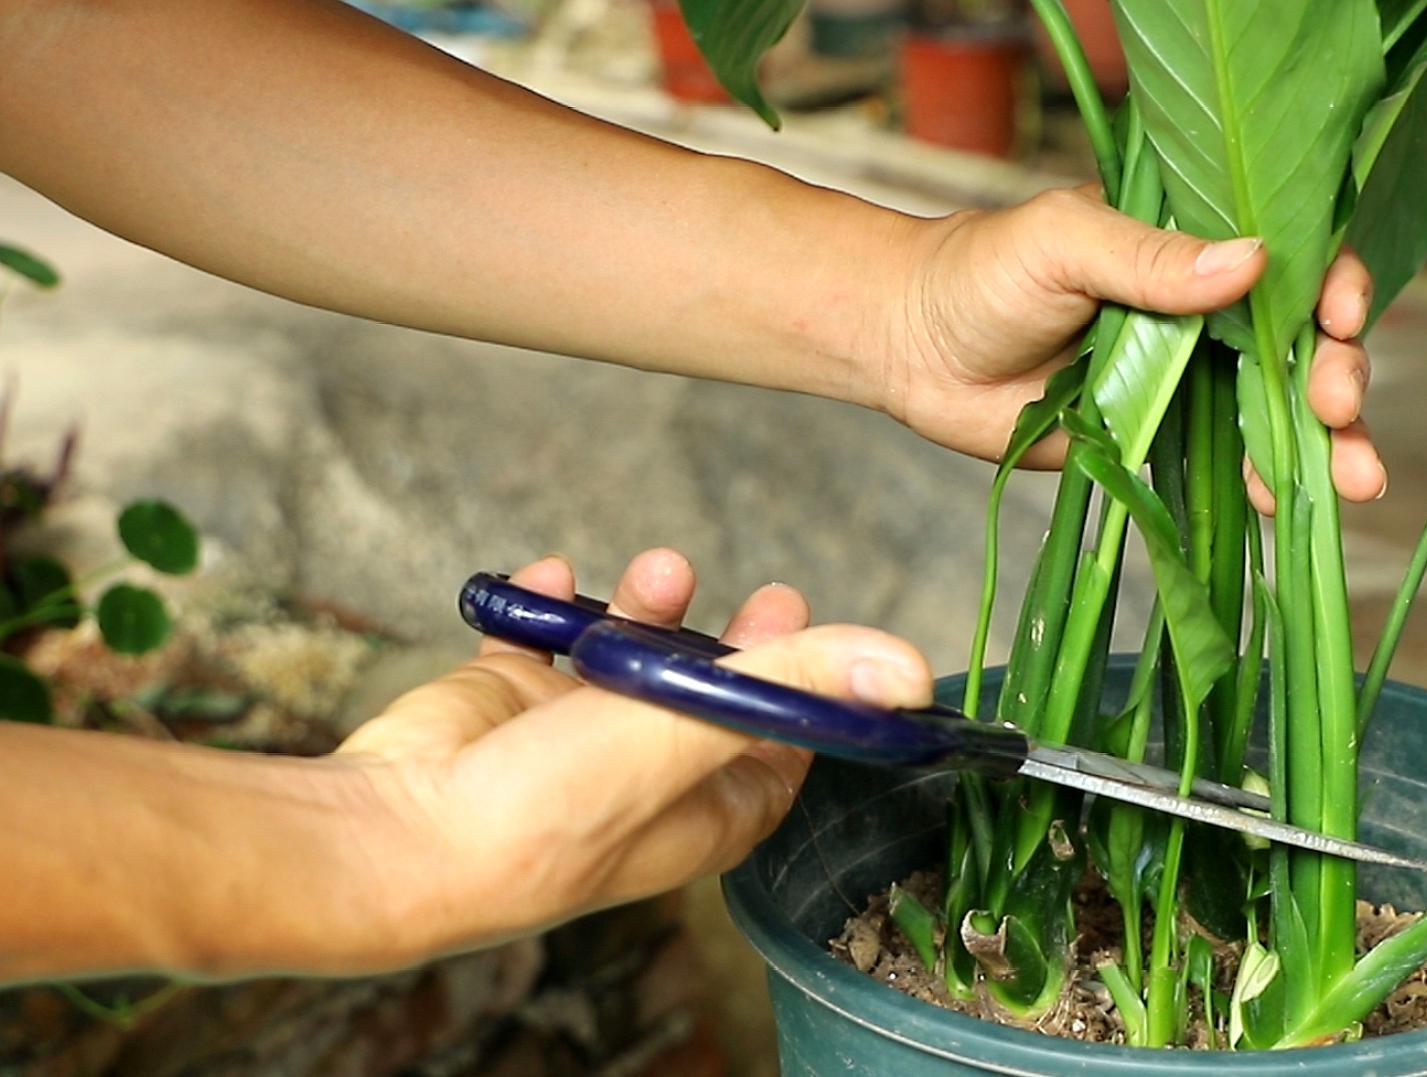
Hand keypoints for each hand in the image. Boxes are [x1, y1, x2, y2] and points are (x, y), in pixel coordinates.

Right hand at [334, 550, 932, 962]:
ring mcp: (572, 737)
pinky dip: (550, 600)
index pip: (787, 748)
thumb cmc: (547, 812)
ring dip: (647, 604)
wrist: (401, 828)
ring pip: (632, 652)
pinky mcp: (509, 699)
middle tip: (769, 594)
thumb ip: (797, 684)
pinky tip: (549, 575)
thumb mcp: (691, 730)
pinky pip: (542, 633)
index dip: (813, 692)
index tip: (831, 636)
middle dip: (739, 637)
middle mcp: (643, 775)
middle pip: (715, 693)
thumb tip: (905, 669)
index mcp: (703, 810)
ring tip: (659, 568)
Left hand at [879, 185, 1385, 502]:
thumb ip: (1151, 258)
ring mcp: (1188, 377)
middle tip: (1332, 406)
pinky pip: (1227, 460)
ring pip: (1279, 409)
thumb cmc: (980, 272)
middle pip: (1304, 341)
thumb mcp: (1064, 243)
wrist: (912, 349)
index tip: (1341, 315)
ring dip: (1327, 443)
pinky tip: (1289, 503)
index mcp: (1193, 243)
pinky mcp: (1160, 435)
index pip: (1293, 257)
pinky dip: (1265, 482)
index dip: (1334, 286)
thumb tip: (1252, 261)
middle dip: (1337, 374)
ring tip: (1355, 480)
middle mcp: (1206, 309)